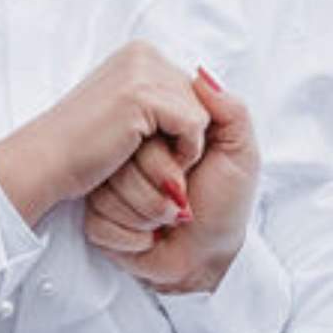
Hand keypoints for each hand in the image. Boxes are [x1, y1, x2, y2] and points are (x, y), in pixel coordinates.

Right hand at [0, 41, 209, 227]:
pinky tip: (151, 163)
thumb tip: (207, 75)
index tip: (149, 147)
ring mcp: (142, 71)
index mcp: (139, 55)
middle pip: (200, 100)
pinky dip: (184, 153)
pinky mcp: (142, 95)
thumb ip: (164, 96)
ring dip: (184, 149)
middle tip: (146, 158)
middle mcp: (143, 53)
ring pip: (202, 114)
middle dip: (184, 136)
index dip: (180, 127)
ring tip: (146, 161)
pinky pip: (195, 125)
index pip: (191, 91)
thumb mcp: (131, 114)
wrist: (45, 166)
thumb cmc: (83, 148)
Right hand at [84, 68, 258, 293]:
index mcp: (162, 119)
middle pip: (137, 147)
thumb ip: (229, 109)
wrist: (203, 259)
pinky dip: (132, 228)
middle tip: (180, 193)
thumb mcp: (239, 152)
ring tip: (165, 217)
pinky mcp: (94, 205)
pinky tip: (147, 234)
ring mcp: (108, 172)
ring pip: (116, 179)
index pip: (161, 113)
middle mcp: (131, 139)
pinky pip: (102, 207)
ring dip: (150, 208)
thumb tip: (200, 73)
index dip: (182, 147)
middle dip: (166, 180)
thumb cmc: (222, 205)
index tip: (193, 164)